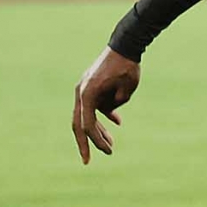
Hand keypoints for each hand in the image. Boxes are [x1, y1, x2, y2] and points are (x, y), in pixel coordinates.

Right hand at [72, 46, 138, 163]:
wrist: (125, 45)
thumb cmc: (127, 67)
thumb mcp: (126, 90)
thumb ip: (116, 105)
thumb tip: (111, 114)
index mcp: (87, 94)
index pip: (87, 125)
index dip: (95, 142)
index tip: (106, 153)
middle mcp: (82, 92)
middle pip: (79, 124)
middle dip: (86, 143)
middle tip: (89, 161)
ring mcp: (85, 89)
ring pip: (87, 116)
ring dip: (98, 131)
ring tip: (111, 145)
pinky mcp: (92, 87)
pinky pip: (94, 107)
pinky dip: (103, 116)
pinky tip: (116, 124)